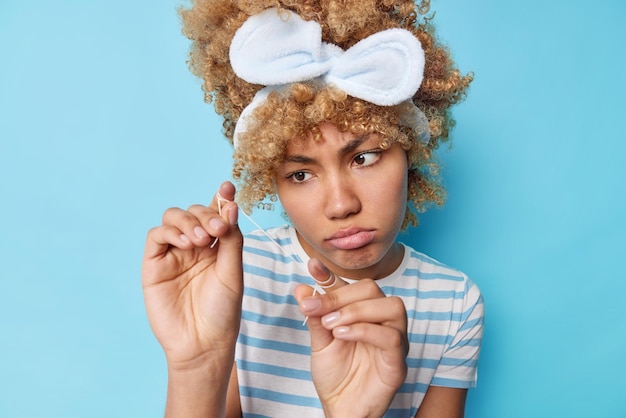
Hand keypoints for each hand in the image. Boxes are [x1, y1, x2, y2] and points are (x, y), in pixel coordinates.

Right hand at [141, 181, 243, 369]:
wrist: (202, 343)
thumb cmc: (222, 311)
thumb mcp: (233, 272)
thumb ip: (231, 239)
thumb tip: (230, 205)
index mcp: (217, 246)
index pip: (217, 214)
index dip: (221, 198)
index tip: (227, 186)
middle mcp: (195, 245)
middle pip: (196, 212)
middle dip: (208, 214)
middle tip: (218, 230)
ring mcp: (174, 253)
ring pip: (175, 217)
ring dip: (190, 221)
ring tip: (203, 240)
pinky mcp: (154, 263)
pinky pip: (157, 235)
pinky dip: (171, 232)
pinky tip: (187, 244)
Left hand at [295, 259, 407, 416]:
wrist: (340, 408)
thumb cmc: (335, 375)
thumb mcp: (319, 342)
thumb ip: (314, 316)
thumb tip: (302, 288)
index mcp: (363, 313)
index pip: (351, 285)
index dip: (332, 274)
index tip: (312, 265)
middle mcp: (382, 322)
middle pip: (373, 290)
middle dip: (342, 296)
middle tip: (318, 310)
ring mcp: (394, 341)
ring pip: (392, 306)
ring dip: (357, 310)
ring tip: (332, 325)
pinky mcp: (398, 362)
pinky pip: (392, 337)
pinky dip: (365, 330)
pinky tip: (342, 335)